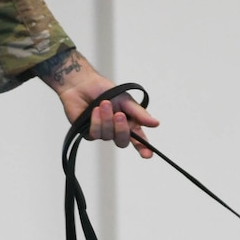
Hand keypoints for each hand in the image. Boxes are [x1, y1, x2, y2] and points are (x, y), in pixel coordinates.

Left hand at [41, 51, 159, 155]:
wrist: (83, 84)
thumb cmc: (105, 90)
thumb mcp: (126, 100)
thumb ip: (139, 113)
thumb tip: (155, 123)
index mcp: (128, 123)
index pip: (138, 139)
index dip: (143, 148)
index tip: (148, 155)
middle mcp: (116, 130)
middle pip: (122, 141)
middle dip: (122, 129)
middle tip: (119, 114)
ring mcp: (102, 133)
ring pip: (108, 136)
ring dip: (107, 119)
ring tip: (104, 103)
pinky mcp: (88, 132)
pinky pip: (95, 133)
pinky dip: (96, 121)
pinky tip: (94, 110)